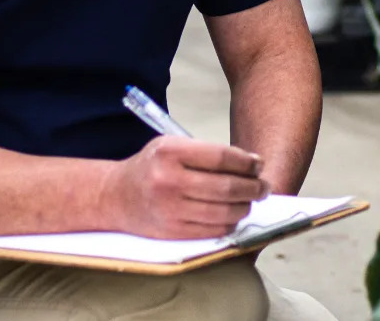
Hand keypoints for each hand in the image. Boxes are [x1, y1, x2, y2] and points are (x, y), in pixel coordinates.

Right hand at [101, 138, 269, 238]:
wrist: (115, 196)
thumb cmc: (151, 167)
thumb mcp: (171, 146)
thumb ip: (206, 152)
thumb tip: (249, 164)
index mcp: (170, 152)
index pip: (221, 157)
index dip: (246, 162)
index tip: (258, 165)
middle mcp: (169, 181)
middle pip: (226, 186)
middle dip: (253, 187)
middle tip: (264, 186)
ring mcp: (170, 209)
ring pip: (223, 211)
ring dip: (245, 207)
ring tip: (252, 200)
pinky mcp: (172, 232)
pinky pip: (212, 230)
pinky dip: (230, 223)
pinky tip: (235, 215)